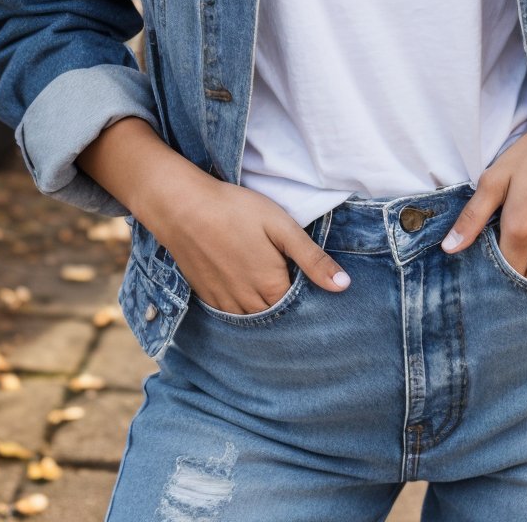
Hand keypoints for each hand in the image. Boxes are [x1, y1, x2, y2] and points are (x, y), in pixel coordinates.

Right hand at [140, 154, 351, 313]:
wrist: (182, 207)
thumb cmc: (235, 210)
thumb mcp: (281, 226)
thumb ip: (312, 258)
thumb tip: (344, 286)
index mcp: (272, 286)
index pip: (300, 305)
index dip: (308, 293)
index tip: (307, 277)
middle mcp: (249, 304)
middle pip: (278, 316)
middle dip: (288, 304)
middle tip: (290, 279)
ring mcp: (226, 303)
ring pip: (255, 318)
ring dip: (265, 308)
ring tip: (268, 283)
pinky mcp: (207, 297)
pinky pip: (232, 314)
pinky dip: (243, 307)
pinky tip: (245, 287)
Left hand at [440, 84, 526, 283]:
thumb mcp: (500, 174)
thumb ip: (473, 214)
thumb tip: (449, 248)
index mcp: (518, 227)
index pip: (499, 270)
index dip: (490, 268)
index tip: (488, 255)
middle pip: (522, 282)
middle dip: (511, 278)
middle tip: (506, 258)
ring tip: (524, 264)